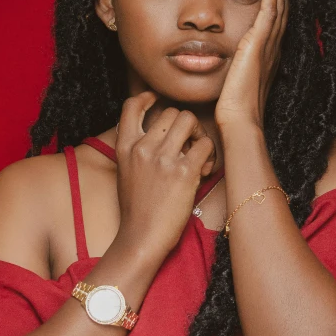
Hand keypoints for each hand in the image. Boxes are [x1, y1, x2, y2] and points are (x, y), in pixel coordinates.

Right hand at [114, 91, 216, 256]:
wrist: (141, 238)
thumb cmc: (137, 209)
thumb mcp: (126, 173)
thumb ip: (138, 149)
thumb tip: (162, 133)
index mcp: (125, 147)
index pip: (132, 105)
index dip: (147, 97)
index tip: (158, 100)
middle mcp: (142, 148)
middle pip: (171, 112)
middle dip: (185, 124)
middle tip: (190, 143)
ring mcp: (163, 159)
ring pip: (189, 120)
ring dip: (199, 134)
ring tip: (198, 154)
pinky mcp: (184, 172)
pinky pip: (205, 146)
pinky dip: (209, 155)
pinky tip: (204, 170)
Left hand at [214, 0, 288, 129]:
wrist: (239, 121)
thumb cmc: (233, 110)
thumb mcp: (232, 83)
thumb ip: (231, 71)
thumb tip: (218, 67)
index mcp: (267, 56)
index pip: (274, 21)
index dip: (277, 1)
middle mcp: (273, 48)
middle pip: (282, 8)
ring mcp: (269, 44)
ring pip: (279, 4)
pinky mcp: (259, 43)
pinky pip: (270, 8)